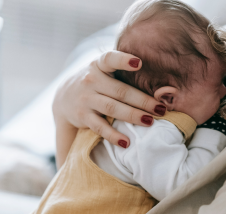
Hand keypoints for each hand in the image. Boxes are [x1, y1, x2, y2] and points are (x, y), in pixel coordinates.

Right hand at [53, 50, 167, 146]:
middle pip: (120, 91)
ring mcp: (86, 98)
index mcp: (99, 65)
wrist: (64, 97)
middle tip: (161, 109)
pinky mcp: (83, 116)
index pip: (110, 59)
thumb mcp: (104, 71)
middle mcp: (91, 80)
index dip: (123, 60)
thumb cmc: (97, 82)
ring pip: (112, 108)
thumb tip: (161, 84)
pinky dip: (113, 135)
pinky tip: (126, 142)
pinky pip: (100, 127)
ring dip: (132, 116)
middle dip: (143, 101)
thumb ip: (124, 72)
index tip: (138, 62)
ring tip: (149, 122)